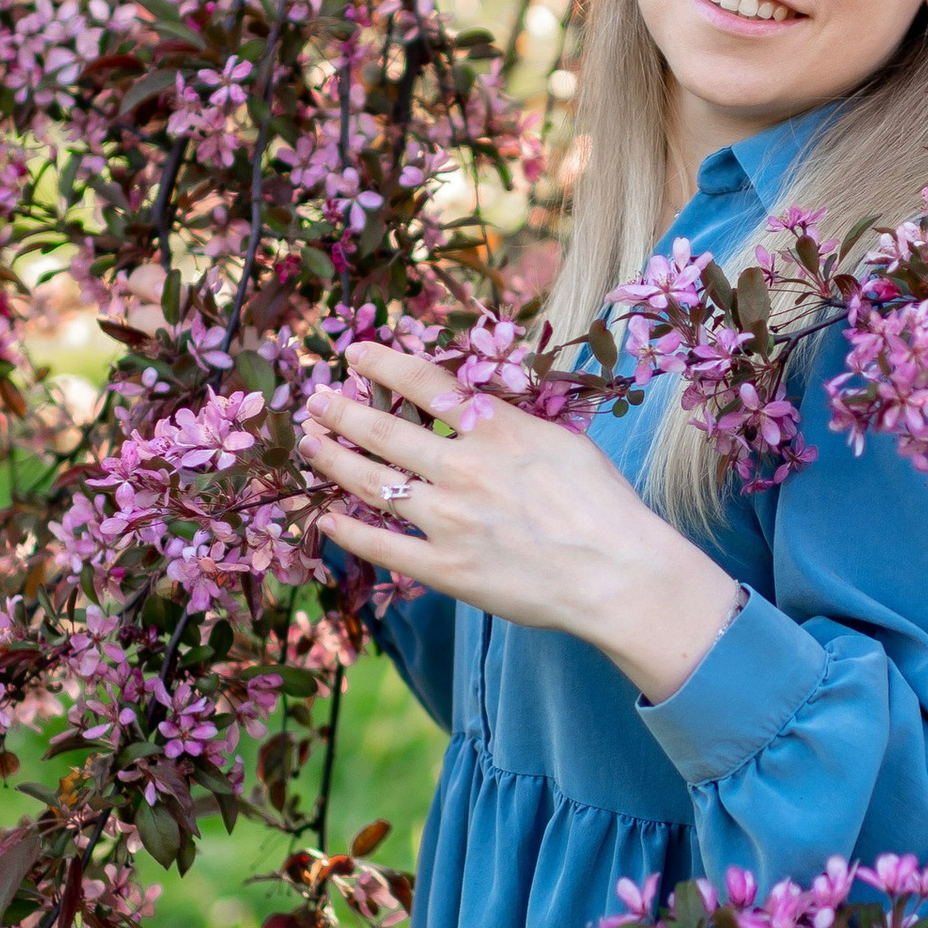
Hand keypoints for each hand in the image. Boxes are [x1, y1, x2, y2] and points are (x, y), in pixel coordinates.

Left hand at [298, 342, 745, 707]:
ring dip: (332, 459)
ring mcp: (449, 520)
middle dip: (341, 410)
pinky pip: (381, 546)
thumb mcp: (564, 441)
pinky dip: (346, 530)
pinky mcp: (444, 569)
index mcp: (497, 429)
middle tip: (314, 399)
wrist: (618, 574)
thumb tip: (478, 407)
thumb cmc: (605, 506)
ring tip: (309, 443)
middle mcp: (464, 467)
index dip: (383, 363)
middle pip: (384, 430)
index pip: (425, 384)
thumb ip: (513, 423)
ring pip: (371, 482)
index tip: (354, 353)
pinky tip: (324, 517)